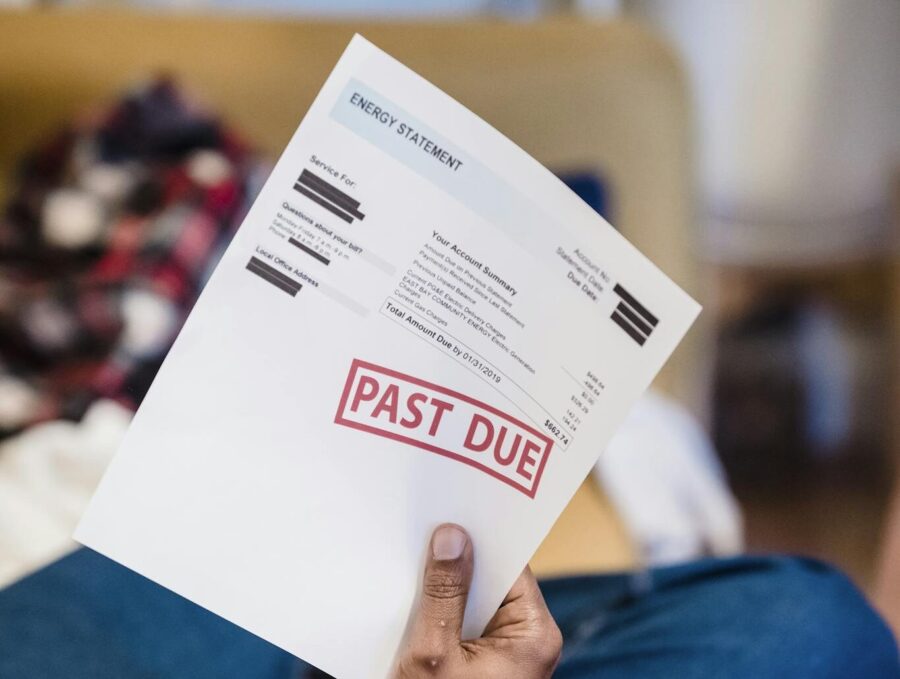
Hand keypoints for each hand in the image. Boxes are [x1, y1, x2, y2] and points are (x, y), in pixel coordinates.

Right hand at [395, 524, 561, 677]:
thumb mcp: (436, 654)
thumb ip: (443, 595)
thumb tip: (451, 537)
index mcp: (533, 634)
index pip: (510, 565)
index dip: (481, 538)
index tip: (453, 512)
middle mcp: (527, 640)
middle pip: (490, 581)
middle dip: (456, 564)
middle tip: (423, 537)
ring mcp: (505, 652)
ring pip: (473, 602)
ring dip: (444, 592)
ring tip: (412, 569)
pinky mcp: (484, 662)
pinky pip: (463, 624)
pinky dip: (441, 615)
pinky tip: (414, 605)